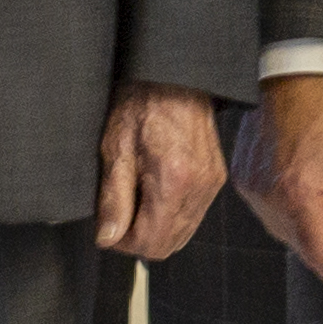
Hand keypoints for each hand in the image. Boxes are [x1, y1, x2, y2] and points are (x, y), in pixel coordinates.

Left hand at [96, 81, 227, 259]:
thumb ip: (113, 199)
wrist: (175, 78)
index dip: (123, 243)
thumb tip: (108, 238)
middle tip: (118, 219)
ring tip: (134, 204)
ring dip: (156, 230)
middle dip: (139, 240)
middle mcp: (198, 188)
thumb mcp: (115, 150)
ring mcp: (211, 185)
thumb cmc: (141, 105)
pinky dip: (171, 217)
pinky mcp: (215, 179)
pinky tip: (154, 195)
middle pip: (169, 244)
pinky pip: (193, 216)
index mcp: (173, 181)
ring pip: (182, 234)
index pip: (150, 242)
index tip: (107, 230)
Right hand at [239, 73, 322, 290]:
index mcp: (301, 199)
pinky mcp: (244, 180)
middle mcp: (270, 201)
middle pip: (302, 249)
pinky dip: (290, 214)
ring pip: (284, 233)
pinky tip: (307, 195)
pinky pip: (269, 213)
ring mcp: (252, 191)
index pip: (322, 258)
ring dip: (310, 233)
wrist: (293, 76)